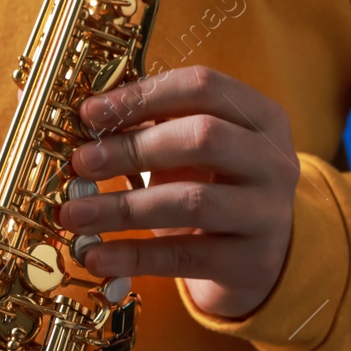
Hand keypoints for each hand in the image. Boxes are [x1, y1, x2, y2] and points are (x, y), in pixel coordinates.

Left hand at [58, 66, 298, 318]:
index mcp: (261, 117)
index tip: (90, 114)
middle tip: (81, 163)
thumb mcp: (197, 153)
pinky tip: (96, 257)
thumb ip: (157, 130)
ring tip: (75, 214)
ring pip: (192, 201)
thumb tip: (87, 125)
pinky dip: (134, 256)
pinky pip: (184, 256)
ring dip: (124, 207)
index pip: (203, 87)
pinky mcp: (252, 262)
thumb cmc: (216, 190)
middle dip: (133, 149)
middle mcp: (275, 160)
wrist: (260, 258)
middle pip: (203, 138)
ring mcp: (268, 213)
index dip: (142, 95)